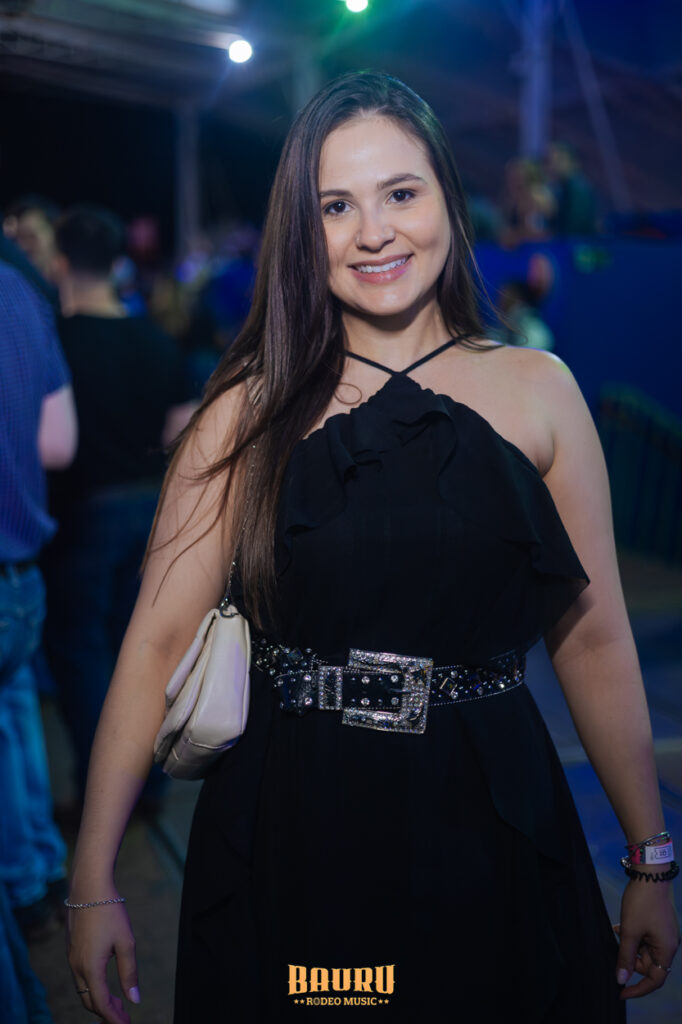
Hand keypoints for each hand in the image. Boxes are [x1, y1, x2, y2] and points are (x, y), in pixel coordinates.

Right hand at [66, 897, 140, 1023]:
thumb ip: (129, 972)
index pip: (101, 1004)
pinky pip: (79, 978)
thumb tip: (134, 999)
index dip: (114, 1018)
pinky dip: (92, 987)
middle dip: (106, 1012)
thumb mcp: (126, 942)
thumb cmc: (110, 912)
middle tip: (124, 1016)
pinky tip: (104, 983)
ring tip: (116, 1004)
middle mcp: (77, 967)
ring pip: (83, 990)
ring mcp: (71, 959)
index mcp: (91, 967)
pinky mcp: (71, 950)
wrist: (88, 887)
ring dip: (98, 1000)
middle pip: (89, 1001)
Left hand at [613, 880, 679, 999]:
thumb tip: (621, 980)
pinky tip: (621, 925)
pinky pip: (646, 939)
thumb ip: (625, 956)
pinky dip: (634, 936)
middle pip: (650, 965)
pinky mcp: (660, 925)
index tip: (621, 992)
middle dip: (631, 959)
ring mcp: (665, 934)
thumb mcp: (629, 931)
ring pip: (646, 951)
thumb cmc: (641, 903)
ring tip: (618, 929)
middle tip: (617, 945)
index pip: (655, 980)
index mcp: (667, 949)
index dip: (638, 989)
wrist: (650, 874)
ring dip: (630, 945)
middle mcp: (669, 944)